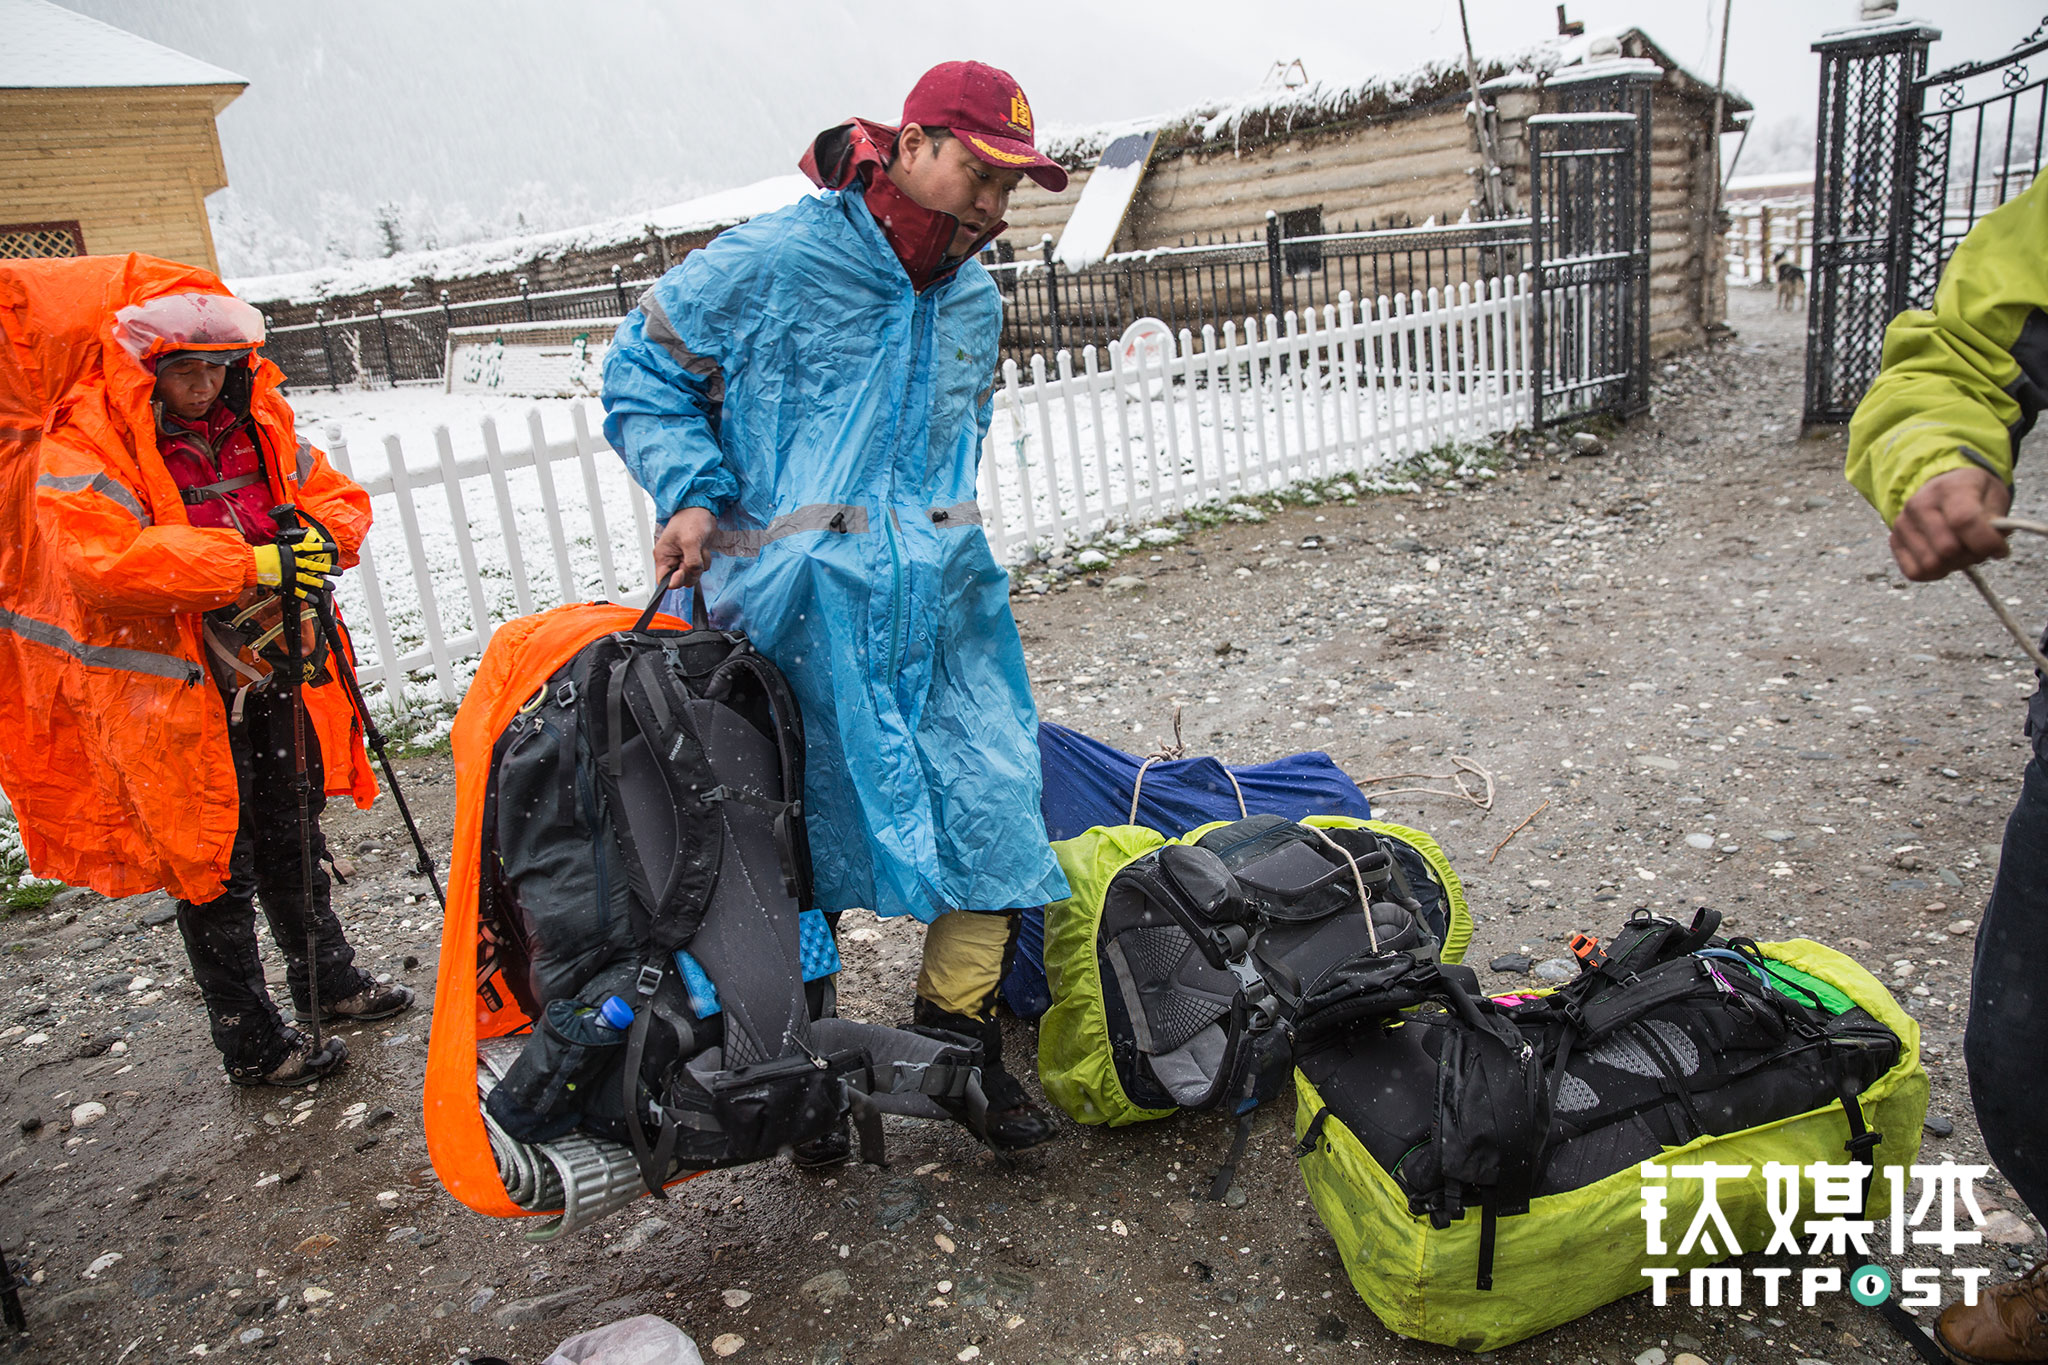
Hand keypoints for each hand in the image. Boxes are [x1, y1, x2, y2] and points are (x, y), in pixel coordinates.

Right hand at [252, 531, 336, 597]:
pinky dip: (306, 595)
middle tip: (339, 571)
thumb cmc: (260, 555)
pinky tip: (316, 599)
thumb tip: (293, 543)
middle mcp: (291, 562)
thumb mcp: (275, 547)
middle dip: (327, 568)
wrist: (249, 564)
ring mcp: (288, 573)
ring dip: (320, 583)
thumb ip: (287, 548)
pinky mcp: (284, 584)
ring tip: (332, 587)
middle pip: (312, 565)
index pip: (308, 548)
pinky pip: (297, 591)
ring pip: (308, 579)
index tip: (332, 547)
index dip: (320, 547)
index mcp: (289, 551)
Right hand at [653, 507, 716, 588]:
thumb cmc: (691, 520)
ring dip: (700, 564)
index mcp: (663, 556)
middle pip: (680, 580)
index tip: (684, 571)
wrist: (702, 509)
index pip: (663, 580)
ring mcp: (683, 559)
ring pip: (693, 575)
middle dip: (691, 571)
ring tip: (698, 547)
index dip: (674, 581)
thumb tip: (688, 578)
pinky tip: (702, 548)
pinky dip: (705, 560)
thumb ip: (691, 563)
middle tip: (694, 556)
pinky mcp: (694, 557)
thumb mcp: (691, 542)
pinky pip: (701, 568)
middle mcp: (672, 559)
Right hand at [1891, 466, 2012, 580]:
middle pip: (1947, 549)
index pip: (1963, 521)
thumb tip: (1994, 548)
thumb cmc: (1973, 493)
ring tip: (1962, 553)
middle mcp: (1919, 504)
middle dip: (1971, 556)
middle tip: (1980, 549)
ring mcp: (1903, 524)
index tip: (2001, 550)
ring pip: (1931, 564)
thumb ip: (1997, 522)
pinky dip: (1934, 573)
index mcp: (1949, 488)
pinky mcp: (1895, 541)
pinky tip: (1945, 561)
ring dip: (1953, 566)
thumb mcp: (1994, 496)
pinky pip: (1915, 572)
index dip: (1986, 542)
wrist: (1944, 484)